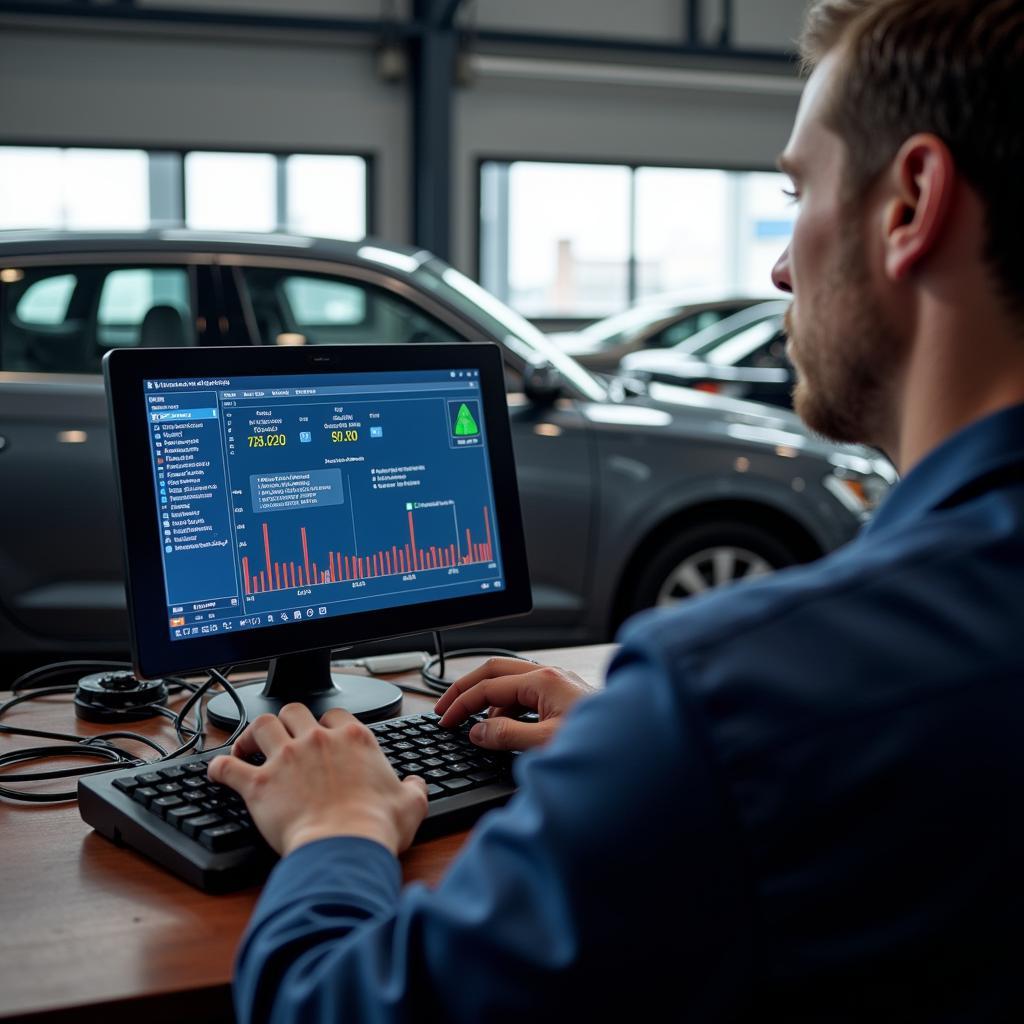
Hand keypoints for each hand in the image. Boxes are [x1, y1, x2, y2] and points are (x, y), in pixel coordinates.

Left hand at [208, 704, 427, 857]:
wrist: (344, 847)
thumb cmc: (376, 826)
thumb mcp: (411, 804)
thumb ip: (414, 789)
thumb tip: (416, 785)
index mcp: (353, 739)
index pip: (335, 714)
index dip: (327, 723)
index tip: (323, 735)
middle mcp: (317, 741)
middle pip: (294, 709)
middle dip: (287, 720)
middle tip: (283, 737)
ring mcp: (285, 759)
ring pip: (260, 725)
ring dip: (252, 733)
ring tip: (248, 745)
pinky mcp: (259, 785)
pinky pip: (228, 766)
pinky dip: (219, 767)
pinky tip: (216, 771)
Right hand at [434, 657, 595, 750]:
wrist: (641, 750)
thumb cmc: (602, 747)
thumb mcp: (546, 744)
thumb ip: (506, 736)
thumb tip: (477, 732)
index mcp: (544, 681)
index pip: (488, 686)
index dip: (461, 704)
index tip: (444, 722)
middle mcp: (551, 675)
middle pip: (495, 670)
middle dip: (466, 689)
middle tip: (444, 709)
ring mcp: (560, 683)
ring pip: (511, 681)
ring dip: (488, 699)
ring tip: (474, 725)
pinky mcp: (566, 696)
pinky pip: (527, 693)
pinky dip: (508, 706)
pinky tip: (506, 727)